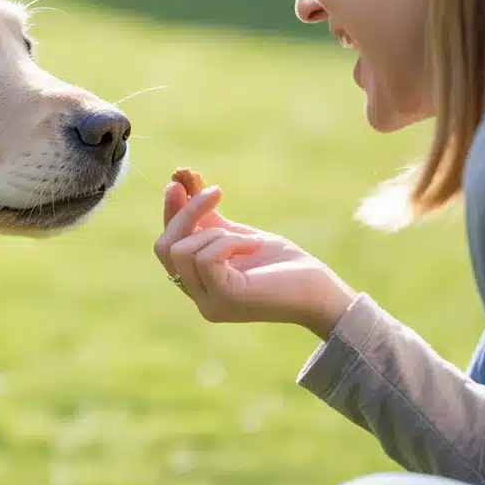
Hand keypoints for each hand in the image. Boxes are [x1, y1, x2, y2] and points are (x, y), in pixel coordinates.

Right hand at [153, 179, 357, 337]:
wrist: (320, 293)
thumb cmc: (284, 265)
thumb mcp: (239, 235)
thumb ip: (210, 219)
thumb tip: (180, 182)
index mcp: (199, 283)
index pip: (166, 247)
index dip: (169, 213)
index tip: (177, 183)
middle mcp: (198, 297)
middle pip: (164, 248)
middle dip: (186, 213)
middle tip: (215, 192)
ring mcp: (209, 302)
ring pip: (181, 251)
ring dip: (215, 232)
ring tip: (248, 238)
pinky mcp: (224, 300)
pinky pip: (206, 257)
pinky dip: (229, 242)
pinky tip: (254, 246)